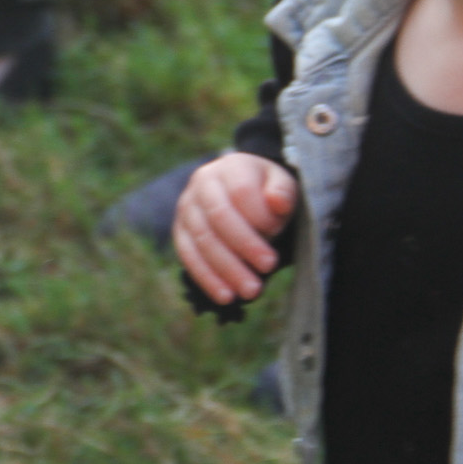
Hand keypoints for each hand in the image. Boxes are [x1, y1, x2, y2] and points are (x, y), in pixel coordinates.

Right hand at [173, 153, 296, 305]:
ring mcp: (186, 207)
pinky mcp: (179, 230)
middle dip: (245, 246)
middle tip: (269, 269)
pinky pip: (188, 256)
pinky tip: (225, 296)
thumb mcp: (281, 183)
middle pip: (219, 216)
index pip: (242, 192)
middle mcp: (201, 183)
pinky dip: (206, 278)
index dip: (261, 217)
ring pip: (203, 239)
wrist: (239, 188)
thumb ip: (282, 192)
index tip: (279, 233)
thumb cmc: (264, 190)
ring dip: (227, 268)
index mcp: (229, 167)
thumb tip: (277, 203)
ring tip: (251, 292)